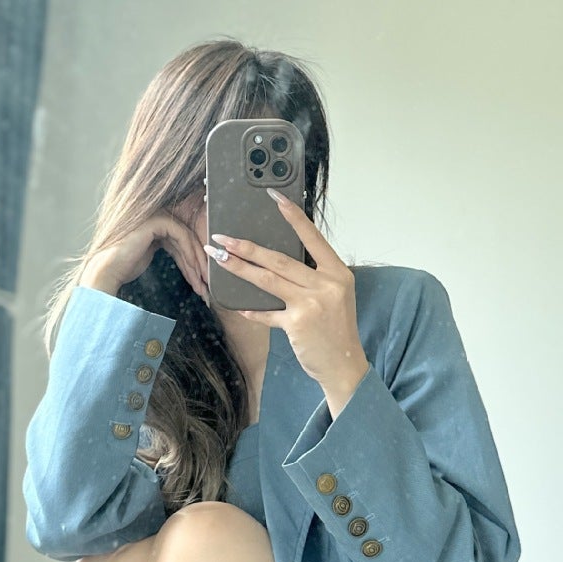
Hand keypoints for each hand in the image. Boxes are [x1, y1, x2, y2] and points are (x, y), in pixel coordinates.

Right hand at [82, 211, 209, 301]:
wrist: (108, 270)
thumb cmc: (124, 267)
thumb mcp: (152, 255)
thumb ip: (170, 250)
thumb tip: (192, 261)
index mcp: (155, 222)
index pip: (181, 240)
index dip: (193, 262)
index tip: (201, 282)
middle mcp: (156, 215)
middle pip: (186, 239)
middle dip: (198, 264)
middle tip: (206, 284)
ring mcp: (156, 215)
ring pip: (187, 238)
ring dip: (197, 263)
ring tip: (202, 283)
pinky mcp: (156, 220)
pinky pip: (181, 236)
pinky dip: (190, 255)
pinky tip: (194, 272)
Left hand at [205, 191, 367, 412]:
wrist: (344, 364)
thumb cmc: (336, 328)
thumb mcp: (334, 295)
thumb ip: (311, 277)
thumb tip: (274, 261)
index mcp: (337, 272)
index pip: (312, 237)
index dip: (292, 216)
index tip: (273, 197)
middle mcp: (326, 284)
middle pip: (279, 259)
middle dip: (247, 247)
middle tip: (222, 238)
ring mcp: (312, 304)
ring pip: (268, 280)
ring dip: (239, 268)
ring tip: (218, 257)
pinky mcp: (297, 323)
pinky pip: (267, 313)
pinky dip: (253, 310)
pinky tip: (239, 306)